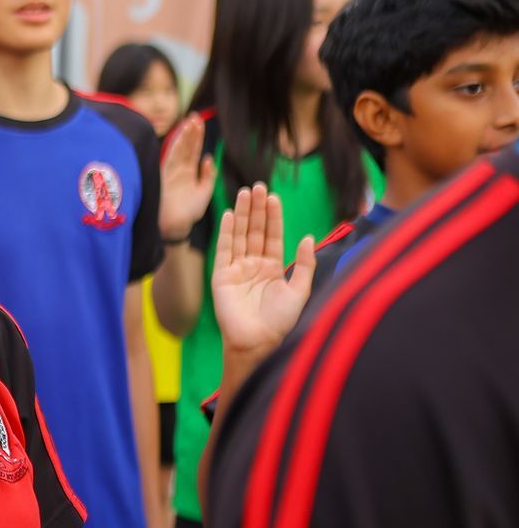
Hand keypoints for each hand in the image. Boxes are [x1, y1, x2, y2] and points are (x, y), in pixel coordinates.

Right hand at [159, 114, 216, 240]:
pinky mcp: (163, 175)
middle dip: (190, 132)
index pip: (192, 151)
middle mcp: (177, 170)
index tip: (199, 122)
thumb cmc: (187, 214)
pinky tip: (182, 135)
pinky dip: (176, 145)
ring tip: (192, 121)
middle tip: (196, 116)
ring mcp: (169, 171)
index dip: (196, 137)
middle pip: (185, 147)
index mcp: (187, 173)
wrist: (174, 228)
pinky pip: (171, 156)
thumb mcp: (203, 193)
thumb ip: (207, 176)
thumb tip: (208, 157)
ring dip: (185, 135)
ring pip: (178, 149)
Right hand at [211, 184, 314, 362]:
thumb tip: (306, 237)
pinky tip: (228, 215)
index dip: (274, 217)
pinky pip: (224, 249)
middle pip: (255, 230)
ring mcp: (237, 268)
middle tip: (259, 186)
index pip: (273, 236)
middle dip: (257, 209)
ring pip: (240, 235)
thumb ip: (304, 264)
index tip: (274, 197)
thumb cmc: (280, 320)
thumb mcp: (300, 290)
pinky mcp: (222, 275)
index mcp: (273, 267)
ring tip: (245, 192)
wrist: (258, 341)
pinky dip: (226, 231)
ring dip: (242, 214)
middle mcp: (254, 265)